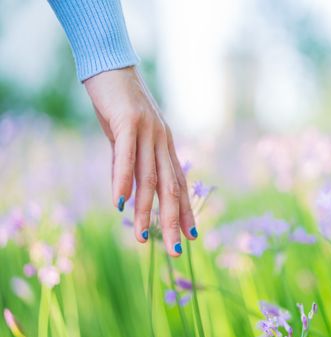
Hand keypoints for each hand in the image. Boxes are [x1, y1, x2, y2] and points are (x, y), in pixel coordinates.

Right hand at [84, 67, 196, 256]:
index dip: (185, 212)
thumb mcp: (128, 140)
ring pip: (150, 178)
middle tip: (177, 250)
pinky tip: (121, 203)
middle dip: (173, 221)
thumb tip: (127, 197)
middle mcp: (162, 142)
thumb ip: (129, 166)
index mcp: (165, 147)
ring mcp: (148, 131)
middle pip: (171, 188)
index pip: (178, 186)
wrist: (112, 66)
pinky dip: (123, 179)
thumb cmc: (119, 105)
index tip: (191, 237)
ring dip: (146, 210)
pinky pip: (127, 155)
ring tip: (143, 237)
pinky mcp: (128, 121)